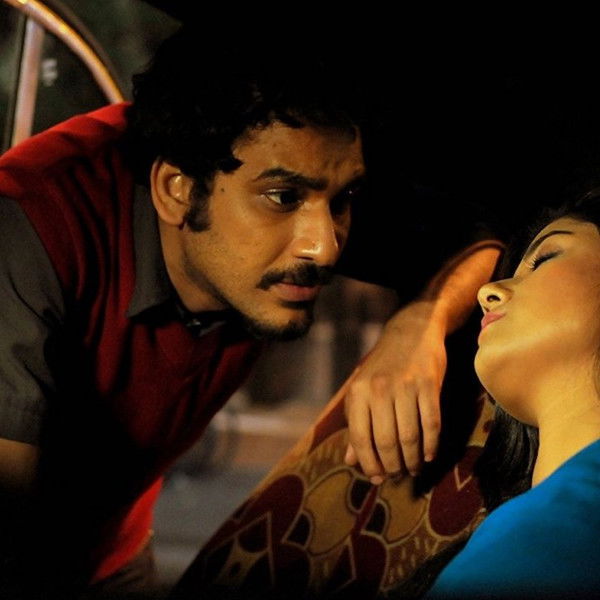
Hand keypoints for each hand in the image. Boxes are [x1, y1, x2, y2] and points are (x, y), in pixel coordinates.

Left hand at [343, 300, 447, 482]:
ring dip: (412, 460)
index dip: (369, 463)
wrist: (411, 332)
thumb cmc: (382, 367)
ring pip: (410, 437)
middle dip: (392, 466)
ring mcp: (405, 386)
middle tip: (397, 475)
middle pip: (386, 442)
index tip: (377, 478)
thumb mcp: (363, 391)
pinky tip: (428, 455)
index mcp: (358, 392)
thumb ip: (357, 425)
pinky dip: (431, 445)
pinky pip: (431, 424)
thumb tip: (352, 461)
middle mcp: (379, 389)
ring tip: (413, 468)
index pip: (360, 438)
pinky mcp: (429, 385)